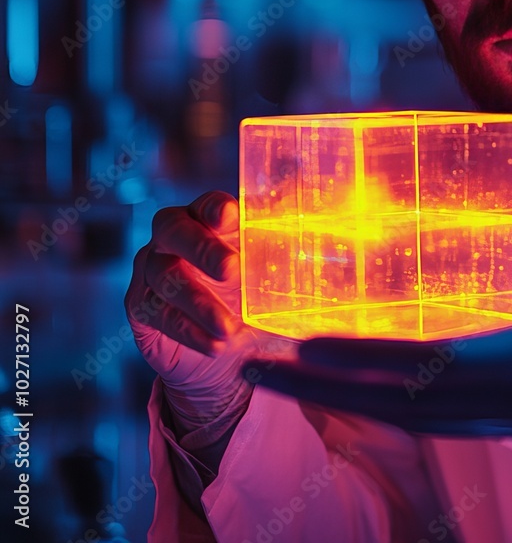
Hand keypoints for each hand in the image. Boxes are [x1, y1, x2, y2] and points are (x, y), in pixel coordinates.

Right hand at [125, 192, 272, 436]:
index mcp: (209, 218)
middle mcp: (174, 236)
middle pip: (173, 228)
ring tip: (230, 328)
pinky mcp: (141, 306)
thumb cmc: (251, 295)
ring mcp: (152, 269)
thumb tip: (332, 229)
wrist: (221, 347)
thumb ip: (289, 250)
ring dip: (199, 303)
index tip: (230, 215)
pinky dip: (189, 331)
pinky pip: (157, 314)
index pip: (207, 202)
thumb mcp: (272, 273)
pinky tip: (215, 345)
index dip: (215, 207)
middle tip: (231, 270)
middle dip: (201, 248)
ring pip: (165, 276)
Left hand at [245, 141, 511, 460]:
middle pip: (398, 403)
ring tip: (270, 374)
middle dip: (319, 386)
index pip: (439, 363)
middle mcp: (510, 402)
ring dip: (333, 399)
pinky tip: (334, 382)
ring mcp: (501, 422)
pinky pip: (420, 419)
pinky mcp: (499, 426)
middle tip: (247, 364)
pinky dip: (368, 403)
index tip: (303, 344)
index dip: (366, 358)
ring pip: (401, 419)